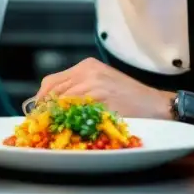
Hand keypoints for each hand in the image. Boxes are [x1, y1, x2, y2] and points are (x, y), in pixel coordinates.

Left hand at [36, 58, 172, 118]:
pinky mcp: (102, 98)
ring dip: (55, 115)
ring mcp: (95, 84)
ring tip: (53, 128)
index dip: (41, 97)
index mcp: (86, 66)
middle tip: (40, 124)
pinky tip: (69, 127)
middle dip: (44, 108)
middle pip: (53, 90)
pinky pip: (77, 110)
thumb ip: (79, 88)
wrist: (156, 105)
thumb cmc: (130, 98)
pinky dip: (69, 119)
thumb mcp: (102, 84)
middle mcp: (88, 71)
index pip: (51, 81)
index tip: (36, 111)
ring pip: (62, 100)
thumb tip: (52, 104)